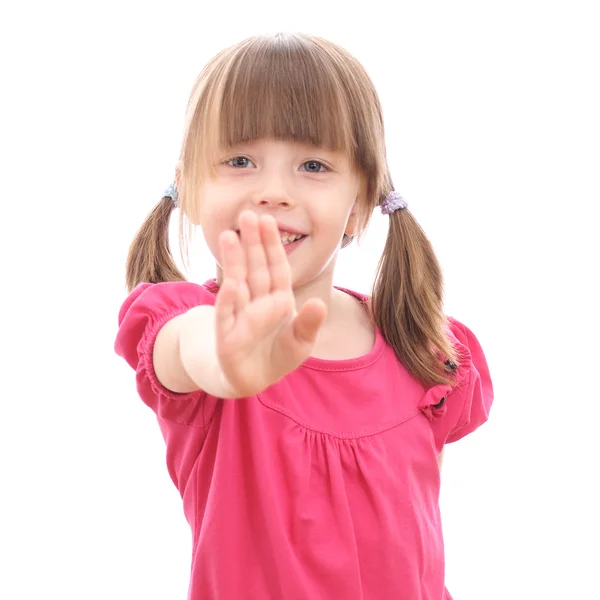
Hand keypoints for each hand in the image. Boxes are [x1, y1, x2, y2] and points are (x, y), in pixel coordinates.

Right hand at [215, 211, 325, 396]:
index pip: (276, 267)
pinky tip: (232, 284)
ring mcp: (240, 316)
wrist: (252, 379)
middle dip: (251, 243)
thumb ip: (309, 323)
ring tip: (228, 236)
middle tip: (247, 215)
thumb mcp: (300, 342)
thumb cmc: (277, 355)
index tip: (269, 220)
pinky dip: (230, 301)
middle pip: (255, 268)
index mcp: (278, 299)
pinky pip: (228, 315)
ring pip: (237, 283)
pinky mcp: (227, 336)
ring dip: (234, 261)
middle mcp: (258, 302)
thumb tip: (319, 303)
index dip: (272, 245)